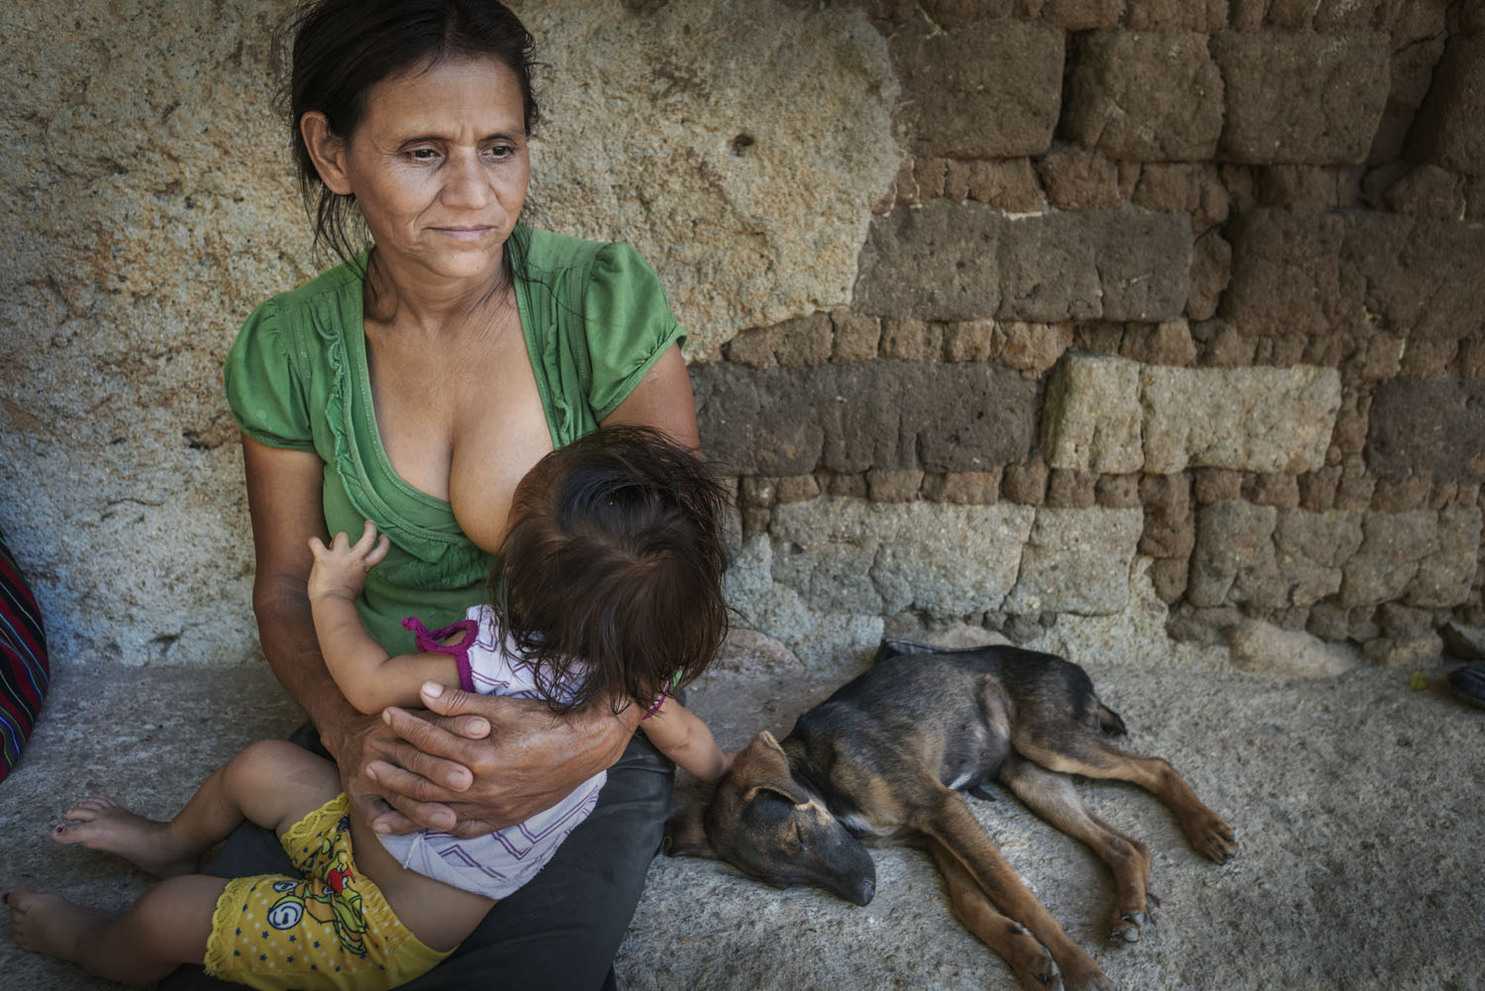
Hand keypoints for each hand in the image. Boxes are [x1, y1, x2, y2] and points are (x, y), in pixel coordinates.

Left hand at [307, 520, 388, 602]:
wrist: (332, 602)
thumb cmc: (344, 599)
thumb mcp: (357, 585)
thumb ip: (356, 573)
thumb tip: (352, 568)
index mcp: (363, 567)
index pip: (380, 552)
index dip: (384, 543)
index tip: (383, 537)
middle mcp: (354, 558)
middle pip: (368, 537)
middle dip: (370, 528)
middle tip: (369, 523)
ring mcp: (339, 556)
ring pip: (342, 535)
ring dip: (337, 540)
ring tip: (331, 546)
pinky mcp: (323, 557)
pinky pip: (316, 543)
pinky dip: (313, 542)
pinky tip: (313, 543)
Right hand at [318, 704, 477, 832]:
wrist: (345, 731)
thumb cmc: (394, 721)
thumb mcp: (414, 710)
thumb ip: (445, 714)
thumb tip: (485, 726)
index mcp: (395, 722)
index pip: (430, 725)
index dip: (457, 726)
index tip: (484, 729)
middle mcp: (378, 745)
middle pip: (415, 760)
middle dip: (441, 771)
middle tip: (467, 781)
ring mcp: (365, 772)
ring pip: (399, 793)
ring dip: (423, 809)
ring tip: (450, 819)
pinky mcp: (357, 795)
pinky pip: (377, 814)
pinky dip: (396, 824)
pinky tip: (414, 832)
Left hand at [365, 682, 637, 836]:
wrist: (584, 749)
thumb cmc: (546, 722)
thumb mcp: (504, 707)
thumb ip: (460, 704)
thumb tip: (422, 691)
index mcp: (481, 755)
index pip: (431, 740)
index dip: (407, 725)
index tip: (386, 715)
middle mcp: (482, 787)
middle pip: (426, 778)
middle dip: (395, 766)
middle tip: (369, 758)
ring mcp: (490, 808)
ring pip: (435, 809)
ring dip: (402, 802)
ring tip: (377, 794)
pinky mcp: (499, 820)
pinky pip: (458, 829)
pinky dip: (431, 828)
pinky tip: (412, 827)